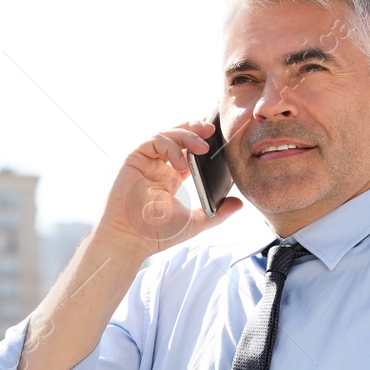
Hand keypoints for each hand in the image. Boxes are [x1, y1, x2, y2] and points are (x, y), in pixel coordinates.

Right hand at [94, 119, 242, 256]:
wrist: (131, 240)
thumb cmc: (156, 234)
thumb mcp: (194, 222)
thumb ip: (216, 214)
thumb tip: (239, 204)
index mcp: (169, 178)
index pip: (186, 151)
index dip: (200, 141)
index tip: (217, 139)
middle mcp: (156, 167)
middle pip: (176, 138)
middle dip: (194, 129)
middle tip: (211, 129)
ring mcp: (144, 162)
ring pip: (165, 135)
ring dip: (185, 135)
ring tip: (202, 146)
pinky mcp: (133, 160)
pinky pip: (153, 141)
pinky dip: (170, 147)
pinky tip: (182, 162)